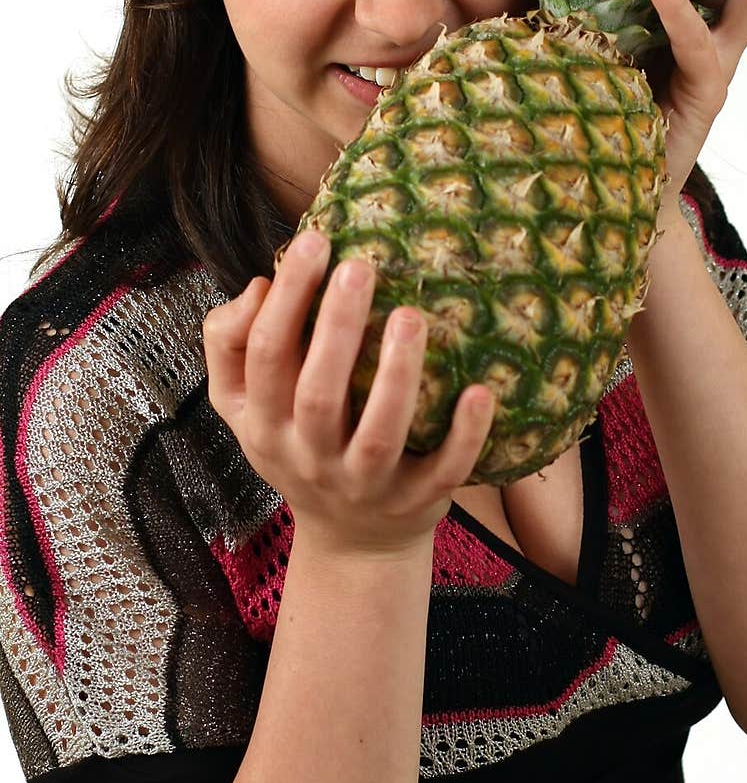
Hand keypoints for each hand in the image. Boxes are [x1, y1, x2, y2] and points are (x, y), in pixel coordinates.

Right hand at [202, 232, 495, 557]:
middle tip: (360, 266)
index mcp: (263, 424)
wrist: (349, 542)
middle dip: (336, 328)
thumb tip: (259, 285)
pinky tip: (481, 391)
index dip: (286, 298)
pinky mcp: (414, 503)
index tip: (315, 240)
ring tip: (410, 315)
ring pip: (378, 435)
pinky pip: (441, 472)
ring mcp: (363, 485)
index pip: (265, 355)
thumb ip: (230, 342)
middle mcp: (308, 457)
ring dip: (396, 376)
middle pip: (317, 393)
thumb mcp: (243, 405)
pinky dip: (463, 436)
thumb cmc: (298, 446)